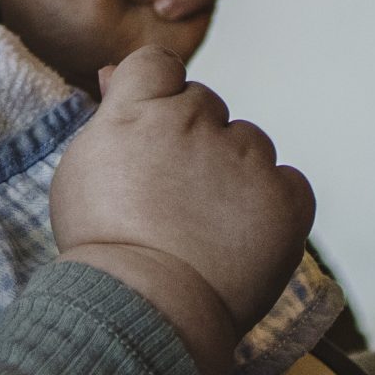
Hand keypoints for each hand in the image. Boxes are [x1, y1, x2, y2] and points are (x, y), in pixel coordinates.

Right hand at [53, 47, 313, 374]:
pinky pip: (288, 181)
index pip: (159, 64)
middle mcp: (195, 121)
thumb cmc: (105, 246)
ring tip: (207, 226)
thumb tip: (115, 74)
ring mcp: (246, 157)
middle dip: (194, 139)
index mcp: (140, 110)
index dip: (158, 94)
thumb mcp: (86, 168)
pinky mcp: (286, 196)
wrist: (145, 311)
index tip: (153, 131)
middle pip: (205, 104)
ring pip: (249, 142)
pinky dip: (273, 203)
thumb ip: (111, 116)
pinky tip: (243, 236)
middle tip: (174, 195)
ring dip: (235, 170)